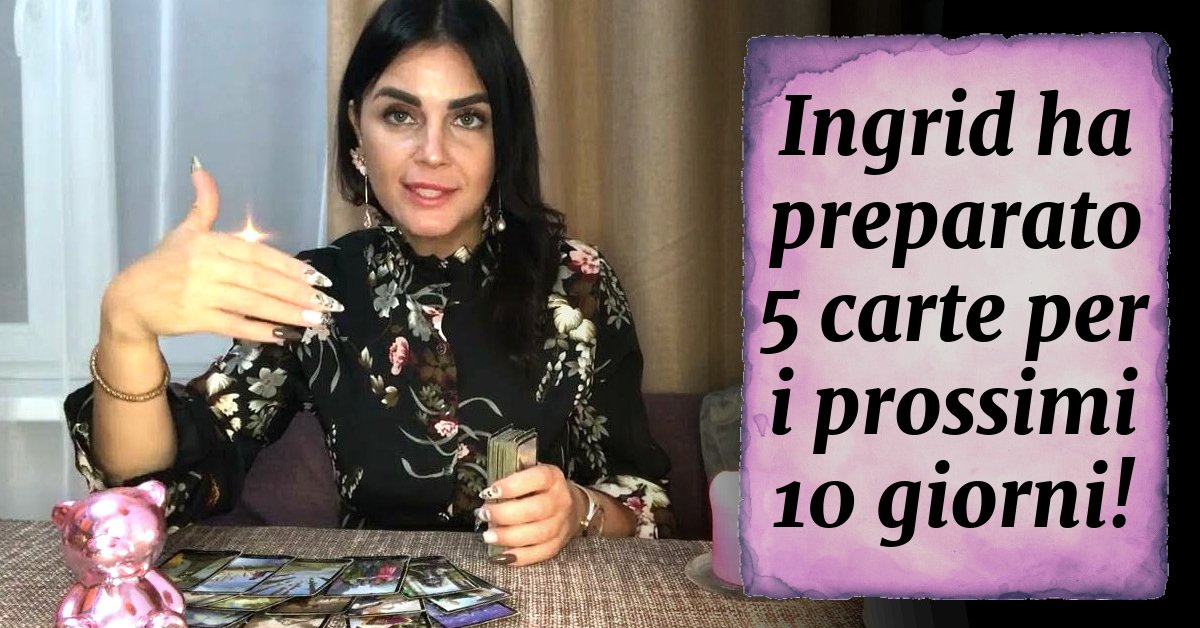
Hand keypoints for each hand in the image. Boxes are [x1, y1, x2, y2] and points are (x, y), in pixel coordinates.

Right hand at [101, 163, 338, 345]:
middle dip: (297, 292)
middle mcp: (206, 267)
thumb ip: (203, 205)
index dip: (289, 266)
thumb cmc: (163, 265)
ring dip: (287, 313)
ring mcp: (201, 295)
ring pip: (252, 304)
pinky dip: (261, 331)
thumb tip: (201, 168)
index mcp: (208, 243)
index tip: (318, 277)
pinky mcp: (196, 320)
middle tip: (327, 302)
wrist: (128, 300)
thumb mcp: (184, 232)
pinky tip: (286, 335)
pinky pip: (235, 326)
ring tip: (316, 320)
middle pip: (260, 280)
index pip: (258, 255)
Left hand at [477, 464, 586, 565]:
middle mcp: (561, 500)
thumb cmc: (542, 489)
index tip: (491, 491)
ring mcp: (561, 524)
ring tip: (488, 536)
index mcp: (553, 478)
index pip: (538, 478)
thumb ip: (512, 479)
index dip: (512, 486)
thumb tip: (488, 494)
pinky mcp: (558, 544)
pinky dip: (520, 557)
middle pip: (535, 510)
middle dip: (504, 514)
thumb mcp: (530, 474)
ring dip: (508, 537)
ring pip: (537, 534)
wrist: (571, 506)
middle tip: (484, 514)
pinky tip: (501, 555)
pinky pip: (540, 553)